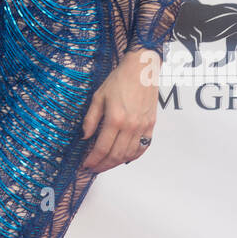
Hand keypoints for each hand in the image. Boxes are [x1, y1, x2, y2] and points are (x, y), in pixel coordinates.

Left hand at [80, 48, 159, 172]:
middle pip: (116, 155)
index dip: (93, 160)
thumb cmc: (119, 79)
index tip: (86, 165)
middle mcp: (130, 126)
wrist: (142, 69)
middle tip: (94, 168)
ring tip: (105, 164)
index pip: (102, 148)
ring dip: (116, 163)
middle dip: (103, 165)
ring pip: (129, 154)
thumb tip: (85, 137)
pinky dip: (132, 156)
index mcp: (115, 119)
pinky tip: (124, 158)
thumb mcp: (98, 96)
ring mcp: (143, 127)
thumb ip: (91, 119)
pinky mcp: (151, 125)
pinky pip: (142, 148)